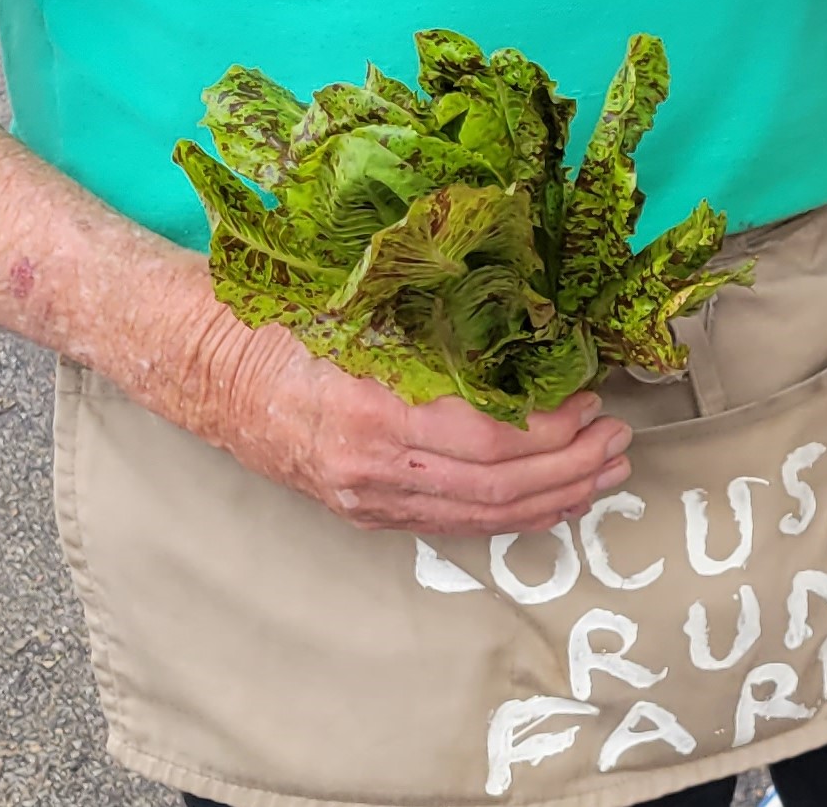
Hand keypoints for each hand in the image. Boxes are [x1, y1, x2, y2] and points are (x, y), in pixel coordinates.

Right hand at [189, 317, 632, 535]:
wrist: (206, 364)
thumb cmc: (283, 318)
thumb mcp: (360, 304)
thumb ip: (436, 321)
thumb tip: (526, 317)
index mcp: (375, 412)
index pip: (487, 439)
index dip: (549, 429)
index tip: (592, 402)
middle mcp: (373, 469)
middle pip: (495, 489)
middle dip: (569, 470)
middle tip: (619, 443)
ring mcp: (368, 498)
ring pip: (479, 518)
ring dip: (552, 500)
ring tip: (603, 476)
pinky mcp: (365, 509)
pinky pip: (452, 522)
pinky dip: (510, 515)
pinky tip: (548, 500)